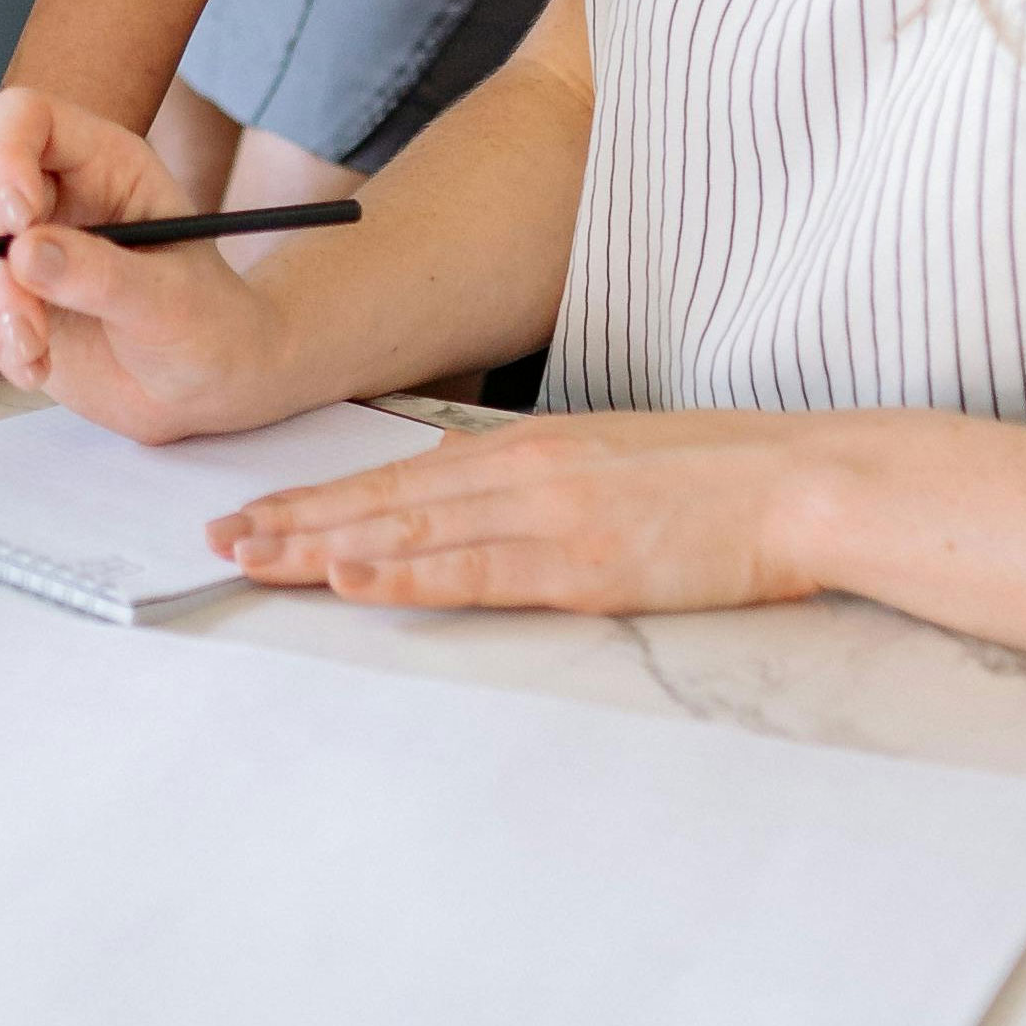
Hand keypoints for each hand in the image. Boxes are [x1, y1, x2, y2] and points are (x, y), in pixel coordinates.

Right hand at [0, 89, 288, 443]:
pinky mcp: (3, 293)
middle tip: (31, 334)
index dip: (8, 153)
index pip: (28, 118)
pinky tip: (32, 366)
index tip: (19, 219)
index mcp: (105, 163)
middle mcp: (55, 193)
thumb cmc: (209, 327)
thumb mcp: (173, 301)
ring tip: (37, 360)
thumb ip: (102, 275)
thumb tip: (24, 252)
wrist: (204, 387)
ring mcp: (23, 244)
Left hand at [209, 410, 831, 614]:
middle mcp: (525, 472)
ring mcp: (551, 517)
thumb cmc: (718, 477)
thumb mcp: (611, 460)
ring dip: (325, 548)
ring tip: (255, 559)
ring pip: (414, 533)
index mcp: (531, 447)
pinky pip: (478, 574)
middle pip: (387, 500)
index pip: (401, 476)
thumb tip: (477, 504)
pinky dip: (409, 577)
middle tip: (221, 540)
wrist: (804, 480)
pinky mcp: (585, 565)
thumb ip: (540, 481)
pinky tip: (354, 578)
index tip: (259, 511)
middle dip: (297, 521)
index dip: (323, 496)